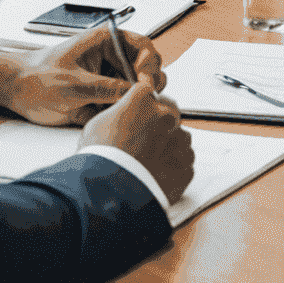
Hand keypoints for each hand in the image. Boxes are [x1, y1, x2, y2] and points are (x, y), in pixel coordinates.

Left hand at [0, 26, 165, 124]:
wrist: (16, 91)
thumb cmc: (37, 75)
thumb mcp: (72, 83)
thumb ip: (105, 89)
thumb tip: (134, 94)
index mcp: (106, 43)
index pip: (142, 46)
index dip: (150, 63)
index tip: (146, 81)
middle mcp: (110, 60)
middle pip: (146, 68)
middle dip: (150, 83)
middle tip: (144, 98)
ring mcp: (108, 80)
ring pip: (137, 89)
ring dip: (140, 100)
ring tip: (133, 110)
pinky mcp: (102, 99)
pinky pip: (122, 106)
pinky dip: (126, 113)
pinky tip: (121, 120)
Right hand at [81, 80, 195, 202]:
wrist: (112, 192)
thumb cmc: (100, 159)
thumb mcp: (97, 125)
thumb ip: (118, 115)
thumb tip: (121, 117)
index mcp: (143, 100)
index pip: (147, 89)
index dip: (143, 101)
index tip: (142, 105)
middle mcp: (165, 115)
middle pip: (168, 112)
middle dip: (159, 123)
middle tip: (145, 140)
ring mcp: (179, 141)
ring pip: (180, 138)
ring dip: (169, 146)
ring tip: (151, 162)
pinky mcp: (185, 165)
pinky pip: (184, 162)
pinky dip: (174, 168)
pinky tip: (158, 175)